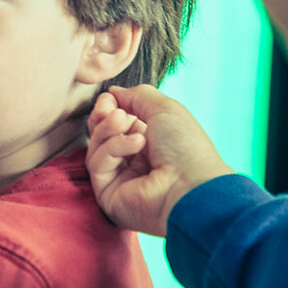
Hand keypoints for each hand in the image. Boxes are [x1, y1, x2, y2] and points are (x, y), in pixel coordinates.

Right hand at [86, 85, 233, 235]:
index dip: (110, 108)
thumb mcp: (164, 109)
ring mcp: (120, 180)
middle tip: (110, 109)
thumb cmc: (185, 146)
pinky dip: (113, 147)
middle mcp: (134, 162)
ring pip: (96, 147)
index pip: (117, 124)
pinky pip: (97, 163)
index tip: (109, 98)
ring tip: (123, 122)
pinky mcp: (107, 195)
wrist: (190, 185)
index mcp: (150, 144)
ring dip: (108, 129)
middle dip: (102, 118)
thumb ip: (136, 96)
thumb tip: (113, 93)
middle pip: (101, 135)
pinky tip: (136, 144)